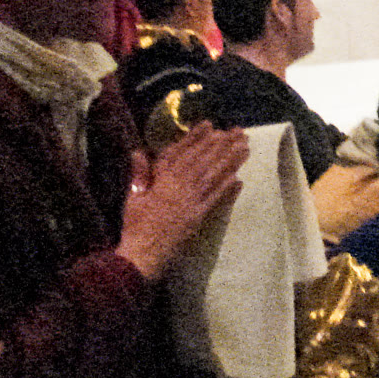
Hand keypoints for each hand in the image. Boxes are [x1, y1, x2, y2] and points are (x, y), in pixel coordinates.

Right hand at [117, 123, 248, 279]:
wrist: (143, 252)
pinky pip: (215, 199)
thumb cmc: (135, 225)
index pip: (180, 152)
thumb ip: (139, 174)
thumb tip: (139, 152)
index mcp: (161, 179)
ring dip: (230, 160)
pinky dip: (227, 188)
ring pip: (212, 175)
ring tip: (245, 147)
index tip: (210, 125)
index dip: (196, 137)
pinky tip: (239, 178)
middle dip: (221, 144)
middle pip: (202, 160)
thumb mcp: (133, 196)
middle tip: (238, 131)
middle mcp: (178, 186)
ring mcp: (190, 201)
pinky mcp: (199, 216)